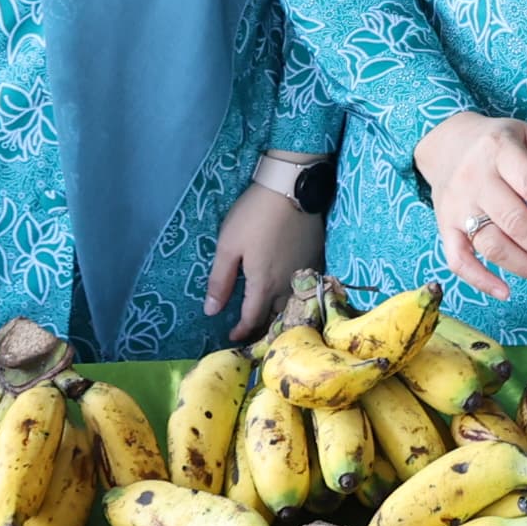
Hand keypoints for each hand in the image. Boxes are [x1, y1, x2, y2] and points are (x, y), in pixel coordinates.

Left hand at [203, 185, 322, 337]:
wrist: (291, 188)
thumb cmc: (254, 216)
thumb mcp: (228, 246)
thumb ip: (220, 281)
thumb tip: (211, 312)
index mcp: (263, 285)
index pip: (252, 319)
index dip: (241, 331)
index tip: (232, 337)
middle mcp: (287, 285)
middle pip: (276, 317)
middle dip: (262, 327)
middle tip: (251, 330)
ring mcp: (304, 272)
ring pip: (293, 304)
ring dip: (280, 314)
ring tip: (269, 315)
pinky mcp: (316, 258)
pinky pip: (305, 287)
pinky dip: (295, 296)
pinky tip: (289, 292)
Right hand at [415, 112, 526, 298]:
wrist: (445, 144)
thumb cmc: (496, 143)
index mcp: (499, 150)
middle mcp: (475, 179)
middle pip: (514, 221)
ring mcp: (457, 206)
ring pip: (492, 245)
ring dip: (526, 267)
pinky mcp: (444, 226)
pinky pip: (458, 260)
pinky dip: (480, 281)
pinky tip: (505, 292)